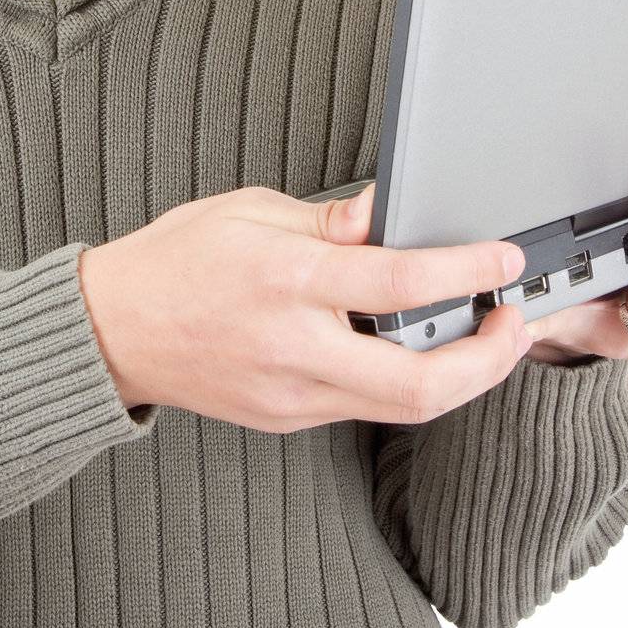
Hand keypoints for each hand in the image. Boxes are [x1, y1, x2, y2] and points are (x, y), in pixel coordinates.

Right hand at [77, 185, 533, 431]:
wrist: (112, 330)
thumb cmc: (177, 261)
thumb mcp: (251, 209)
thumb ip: (328, 219)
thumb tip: (388, 211)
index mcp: (289, 280)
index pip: (402, 283)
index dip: (469, 271)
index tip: (504, 260)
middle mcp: (296, 347)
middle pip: (422, 383)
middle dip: (489, 360)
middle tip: (515, 325)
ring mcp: (292, 394)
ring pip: (402, 407)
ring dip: (459, 377)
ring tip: (482, 339)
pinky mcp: (287, 418)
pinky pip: (364, 406)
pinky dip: (405, 382)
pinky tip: (417, 351)